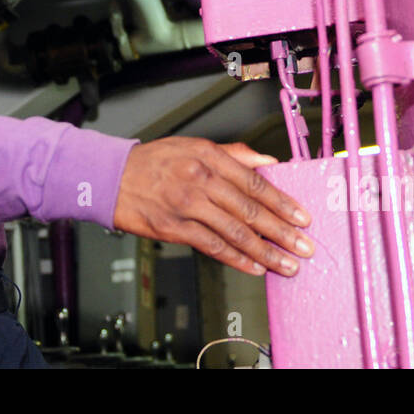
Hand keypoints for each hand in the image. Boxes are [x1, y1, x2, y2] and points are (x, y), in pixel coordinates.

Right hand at [112, 136, 314, 276]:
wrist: (110, 177)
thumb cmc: (153, 162)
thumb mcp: (194, 146)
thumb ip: (234, 155)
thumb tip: (270, 163)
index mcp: (208, 157)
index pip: (254, 182)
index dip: (282, 202)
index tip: (302, 217)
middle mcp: (199, 179)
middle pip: (250, 210)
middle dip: (282, 232)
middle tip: (303, 246)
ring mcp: (186, 205)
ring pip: (234, 232)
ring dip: (265, 252)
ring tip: (286, 264)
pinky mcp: (173, 228)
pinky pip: (212, 246)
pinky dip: (236, 259)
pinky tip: (254, 267)